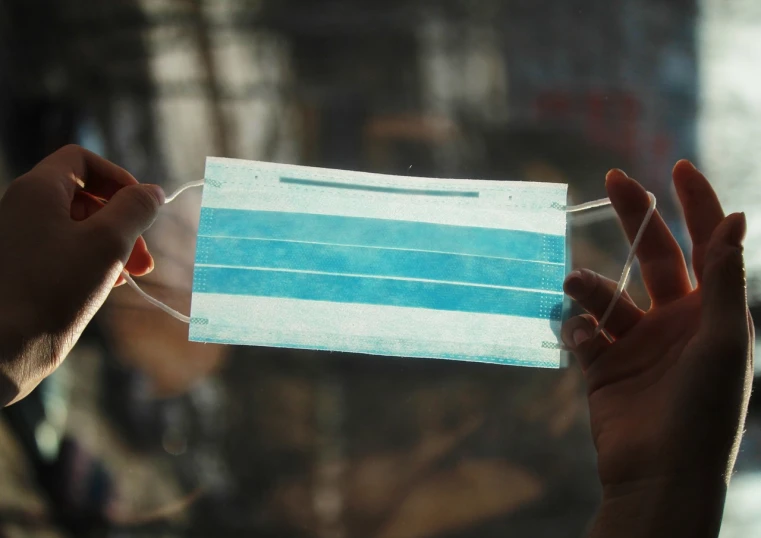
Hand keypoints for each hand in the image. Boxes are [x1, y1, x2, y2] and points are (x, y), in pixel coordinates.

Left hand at [0, 145, 164, 406]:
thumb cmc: (53, 290)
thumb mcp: (107, 243)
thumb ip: (134, 210)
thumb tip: (152, 191)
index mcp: (38, 191)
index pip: (82, 160)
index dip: (118, 178)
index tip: (140, 210)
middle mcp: (22, 208)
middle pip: (83, 196)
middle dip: (121, 222)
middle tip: (142, 259)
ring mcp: (19, 240)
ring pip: (76, 227)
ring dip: (110, 245)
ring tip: (128, 276)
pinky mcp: (20, 270)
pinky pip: (62, 252)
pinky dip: (89, 262)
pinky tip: (104, 288)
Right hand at [562, 161, 752, 536]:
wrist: (660, 473)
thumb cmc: (706, 408)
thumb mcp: (726, 340)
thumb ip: (726, 279)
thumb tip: (737, 218)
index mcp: (713, 312)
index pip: (708, 246)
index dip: (697, 206)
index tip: (677, 167)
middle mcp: (676, 321)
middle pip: (655, 256)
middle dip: (637, 218)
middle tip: (614, 181)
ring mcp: (637, 342)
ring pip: (609, 294)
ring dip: (593, 284)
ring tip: (575, 284)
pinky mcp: (602, 365)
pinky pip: (583, 330)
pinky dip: (578, 328)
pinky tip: (582, 341)